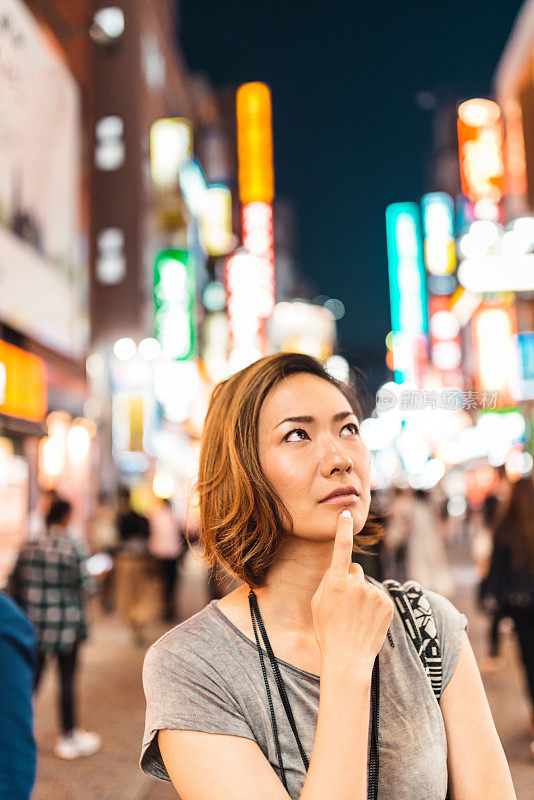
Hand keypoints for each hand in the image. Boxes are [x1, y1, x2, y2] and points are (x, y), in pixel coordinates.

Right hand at [311, 510, 393, 674]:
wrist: (348, 659)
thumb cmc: (327, 631)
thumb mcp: (318, 603)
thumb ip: (329, 581)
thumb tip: (341, 568)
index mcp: (335, 582)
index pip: (341, 548)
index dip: (343, 529)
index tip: (346, 513)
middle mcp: (356, 584)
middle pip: (354, 570)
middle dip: (350, 581)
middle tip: (344, 605)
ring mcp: (373, 593)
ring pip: (366, 586)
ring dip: (362, 596)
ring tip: (355, 619)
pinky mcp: (387, 604)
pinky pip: (378, 597)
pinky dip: (374, 606)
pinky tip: (367, 622)